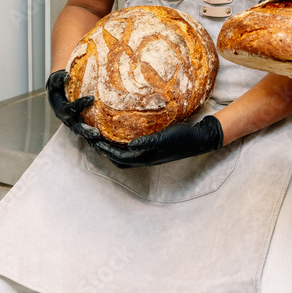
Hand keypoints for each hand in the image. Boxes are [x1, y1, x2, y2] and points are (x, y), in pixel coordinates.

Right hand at [46, 70, 99, 141]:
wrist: (58, 94)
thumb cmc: (59, 86)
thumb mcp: (55, 81)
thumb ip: (58, 79)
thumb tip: (66, 76)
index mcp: (62, 109)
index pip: (69, 110)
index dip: (79, 105)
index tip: (92, 98)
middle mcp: (69, 121)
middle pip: (77, 129)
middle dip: (86, 131)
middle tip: (95, 134)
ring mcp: (76, 126)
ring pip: (86, 138)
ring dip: (94, 142)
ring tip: (105, 146)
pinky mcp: (84, 129)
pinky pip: (92, 139)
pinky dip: (100, 145)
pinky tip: (111, 149)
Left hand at [90, 115, 223, 168]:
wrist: (198, 139)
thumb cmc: (182, 138)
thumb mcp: (165, 138)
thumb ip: (148, 142)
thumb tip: (129, 145)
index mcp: (145, 158)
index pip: (119, 157)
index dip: (105, 150)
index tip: (93, 141)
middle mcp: (145, 158)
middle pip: (119, 160)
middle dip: (105, 151)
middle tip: (94, 139)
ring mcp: (149, 154)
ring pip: (125, 155)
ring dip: (113, 148)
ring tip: (104, 137)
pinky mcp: (153, 147)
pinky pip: (133, 148)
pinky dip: (123, 143)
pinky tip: (123, 133)